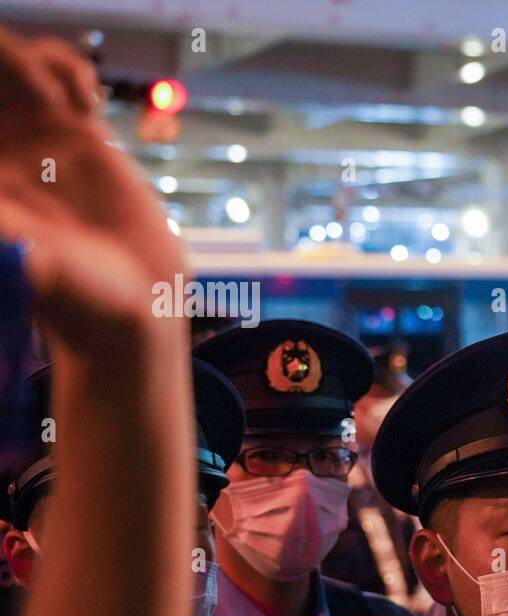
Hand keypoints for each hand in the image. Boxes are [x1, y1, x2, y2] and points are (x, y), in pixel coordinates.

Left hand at [0, 29, 183, 352]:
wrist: (134, 303)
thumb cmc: (73, 293)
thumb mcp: (19, 254)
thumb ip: (4, 224)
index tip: (11, 110)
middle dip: (6, 63)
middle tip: (45, 96)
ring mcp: (34, 135)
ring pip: (14, 63)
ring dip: (35, 60)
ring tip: (70, 101)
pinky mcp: (79, 134)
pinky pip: (60, 74)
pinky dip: (69, 69)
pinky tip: (90, 103)